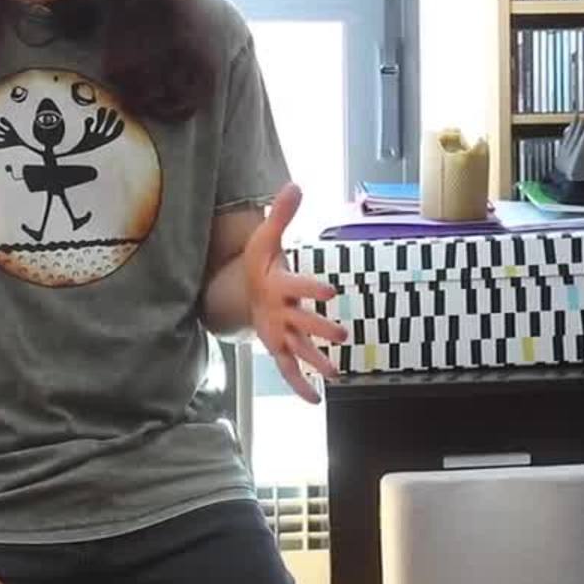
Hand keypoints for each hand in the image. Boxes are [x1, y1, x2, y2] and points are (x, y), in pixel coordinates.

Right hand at [245, 183, 346, 402]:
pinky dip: (299, 385)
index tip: (330, 289)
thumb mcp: (267, 237)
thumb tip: (295, 183)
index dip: (311, 287)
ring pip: (297, 349)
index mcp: (278, 284)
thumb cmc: (260, 263)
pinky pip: (288, 370)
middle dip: (320, 328)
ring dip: (316, 361)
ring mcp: (277, 332)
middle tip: (343, 334)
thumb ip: (282, 214)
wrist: (239, 291)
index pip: (296, 285)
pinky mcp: (278, 347)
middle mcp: (278, 311)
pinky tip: (315, 400)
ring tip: (336, 374)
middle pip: (300, 321)